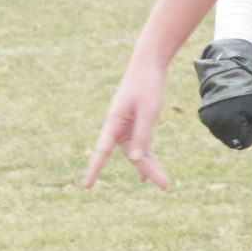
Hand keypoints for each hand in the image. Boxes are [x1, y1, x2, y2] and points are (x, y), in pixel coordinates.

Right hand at [84, 62, 172, 190]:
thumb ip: (141, 135)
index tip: (86, 186)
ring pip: (137, 152)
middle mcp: (117, 127)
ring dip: (150, 166)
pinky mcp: (136, 123)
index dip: (94, 169)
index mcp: (114, 123)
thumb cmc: (147, 85)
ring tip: (164, 184)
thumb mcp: (148, 111)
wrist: (148, 64)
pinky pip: (141, 145)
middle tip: (164, 185)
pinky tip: (150, 171)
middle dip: (147, 169)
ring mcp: (127, 126)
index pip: (101, 151)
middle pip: (130, 155)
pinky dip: (148, 156)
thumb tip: (134, 160)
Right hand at [193, 38, 251, 148]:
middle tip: (246, 111)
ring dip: (233, 125)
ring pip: (223, 132)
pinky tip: (230, 107)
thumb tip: (247, 142)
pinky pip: (217, 124)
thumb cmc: (249, 91)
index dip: (251, 133)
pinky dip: (225, 119)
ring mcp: (206, 118)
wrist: (230, 67)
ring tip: (238, 107)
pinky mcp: (203, 112)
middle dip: (241, 129)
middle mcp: (212, 124)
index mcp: (225, 125)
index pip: (242, 143)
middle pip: (231, 139)